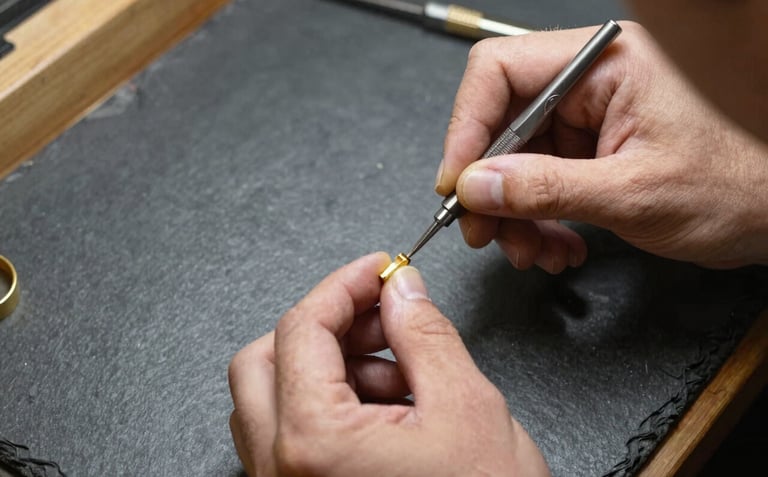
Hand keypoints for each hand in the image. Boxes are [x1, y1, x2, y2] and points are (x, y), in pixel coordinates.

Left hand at [228, 253, 549, 476]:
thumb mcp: (468, 408)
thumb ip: (425, 334)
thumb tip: (401, 288)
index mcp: (313, 443)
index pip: (302, 329)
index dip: (344, 285)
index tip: (377, 270)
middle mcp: (280, 472)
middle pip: (264, 360)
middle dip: (324, 327)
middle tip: (381, 317)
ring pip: (271, 399)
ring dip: (329, 368)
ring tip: (402, 375)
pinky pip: (289, 437)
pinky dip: (329, 407)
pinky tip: (389, 412)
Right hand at [436, 22, 767, 271]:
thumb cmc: (738, 184)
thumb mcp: (633, 192)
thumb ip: (546, 189)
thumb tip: (476, 187)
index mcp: (605, 62)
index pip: (500, 72)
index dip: (466, 128)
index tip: (456, 183)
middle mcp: (591, 81)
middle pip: (502, 123)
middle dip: (490, 187)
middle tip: (484, 233)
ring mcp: (590, 116)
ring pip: (516, 161)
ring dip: (515, 215)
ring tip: (533, 252)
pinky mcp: (591, 149)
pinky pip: (540, 181)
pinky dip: (540, 220)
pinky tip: (557, 245)